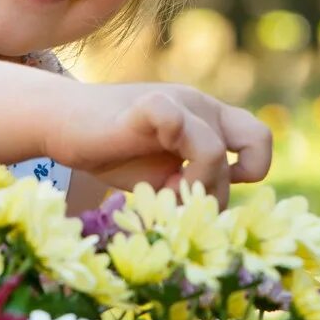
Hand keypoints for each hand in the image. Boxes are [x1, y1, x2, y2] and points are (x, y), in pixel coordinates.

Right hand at [51, 83, 271, 203]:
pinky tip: (148, 183)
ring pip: (215, 153)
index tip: (207, 189)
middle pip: (255, 144)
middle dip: (221, 190)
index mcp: (210, 117)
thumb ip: (194, 185)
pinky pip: (180, 126)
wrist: (59, 121)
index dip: (248, 172)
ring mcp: (178, 101)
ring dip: (193, 190)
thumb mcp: (164, 173)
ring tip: (161, 198)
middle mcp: (202, 104)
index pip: (260, 140)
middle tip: (181, 203)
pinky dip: (173, 163)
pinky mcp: (149, 105)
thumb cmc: (112, 150)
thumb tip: (214, 218)